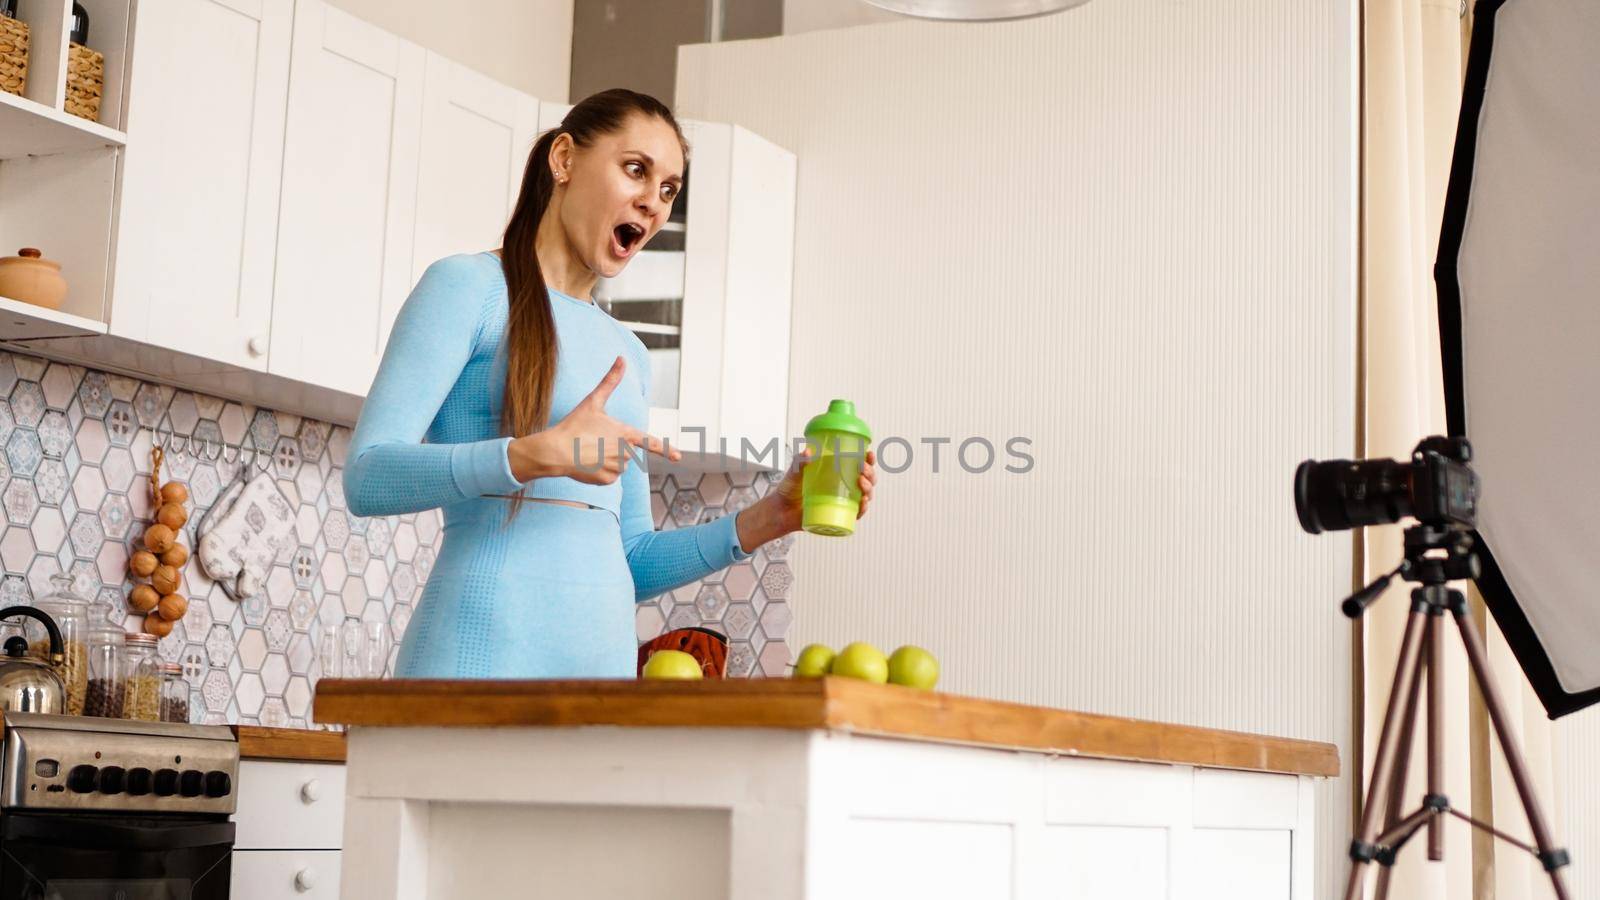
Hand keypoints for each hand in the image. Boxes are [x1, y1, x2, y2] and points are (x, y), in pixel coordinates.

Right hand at [508, 356, 679, 483]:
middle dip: (614, 447)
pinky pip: (609, 476)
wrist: (556, 451)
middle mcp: (625, 453)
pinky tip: (587, 464)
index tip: (679, 457)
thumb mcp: (593, 401)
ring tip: (589, 451)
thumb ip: (610, 381)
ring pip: (619, 464)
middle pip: (627, 451)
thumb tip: (621, 358)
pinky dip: (600, 471)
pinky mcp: (607, 480)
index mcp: (626, 433)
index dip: (666, 449)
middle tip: (594, 441)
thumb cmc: (575, 424)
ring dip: (608, 459)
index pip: (650, 442)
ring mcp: (617, 468)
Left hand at [735, 445, 877, 551]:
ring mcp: (843, 502)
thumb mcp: (794, 471)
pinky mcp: (839, 515)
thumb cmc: (790, 489)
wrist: (781, 510)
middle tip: (863, 470)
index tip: (869, 454)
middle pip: (867, 480)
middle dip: (870, 474)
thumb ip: (800, 460)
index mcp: (837, 474)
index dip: (868, 460)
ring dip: (868, 489)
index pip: (859, 465)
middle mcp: (843, 487)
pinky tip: (862, 502)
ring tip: (861, 483)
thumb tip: (807, 451)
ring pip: (865, 495)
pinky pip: (856, 513)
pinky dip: (863, 508)